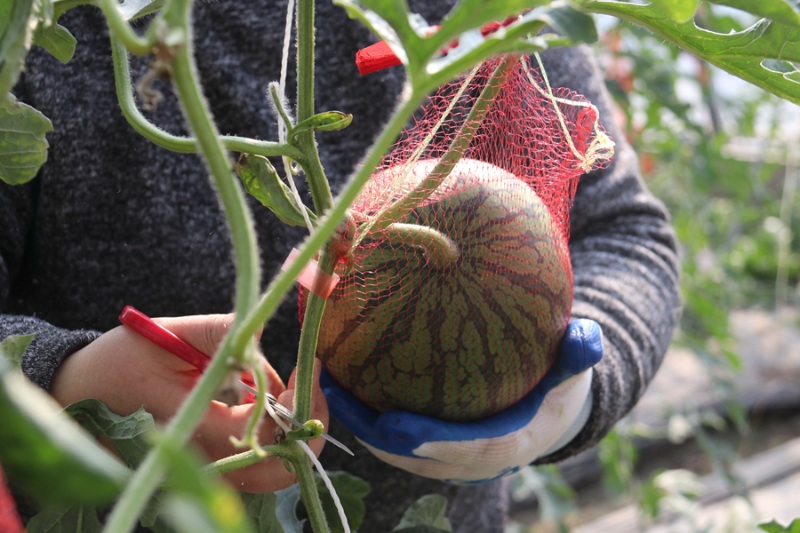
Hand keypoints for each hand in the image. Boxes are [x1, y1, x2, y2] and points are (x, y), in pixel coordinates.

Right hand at [50, 314, 327, 492]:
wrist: (75, 394)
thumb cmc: (118, 362)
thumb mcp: (170, 334)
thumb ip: (223, 335)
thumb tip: (265, 341)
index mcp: (196, 430)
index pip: (270, 433)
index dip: (298, 400)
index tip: (310, 365)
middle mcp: (203, 462)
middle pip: (278, 468)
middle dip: (306, 427)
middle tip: (312, 387)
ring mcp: (202, 473)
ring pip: (268, 473)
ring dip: (291, 434)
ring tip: (293, 392)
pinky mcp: (200, 470)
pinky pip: (249, 467)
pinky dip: (270, 441)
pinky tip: (268, 405)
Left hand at [321, 319, 601, 482]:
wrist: (548, 414)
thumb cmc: (557, 386)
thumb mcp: (573, 368)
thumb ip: (579, 353)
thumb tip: (588, 337)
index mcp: (506, 442)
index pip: (464, 449)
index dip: (428, 441)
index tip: (393, 423)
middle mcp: (471, 460)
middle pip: (415, 456)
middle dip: (374, 434)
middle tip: (337, 396)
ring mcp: (447, 459)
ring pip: (395, 452)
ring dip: (358, 425)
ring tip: (324, 386)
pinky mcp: (431, 450)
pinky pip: (393, 440)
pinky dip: (365, 418)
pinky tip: (339, 383)